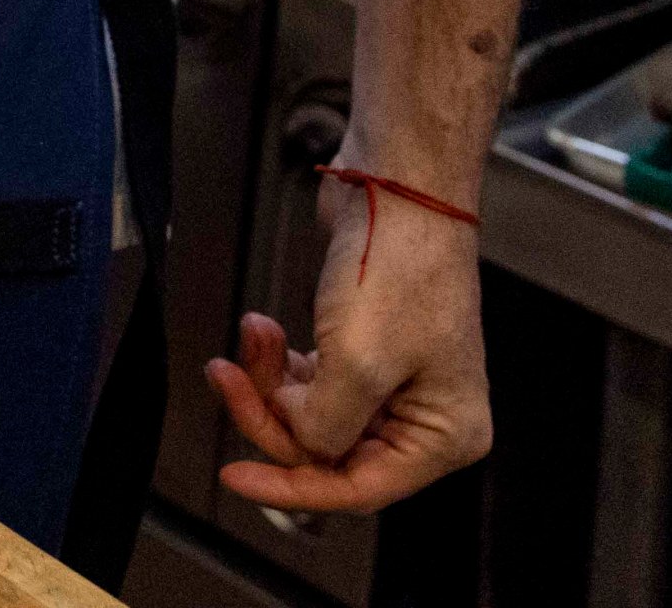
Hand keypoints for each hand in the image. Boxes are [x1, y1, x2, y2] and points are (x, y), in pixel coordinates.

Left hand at [210, 170, 490, 513]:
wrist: (396, 183)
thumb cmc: (397, 265)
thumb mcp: (360, 363)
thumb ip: (325, 425)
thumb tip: (303, 444)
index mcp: (444, 435)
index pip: (359, 487)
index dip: (291, 488)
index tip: (233, 476)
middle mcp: (425, 416)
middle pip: (328, 449)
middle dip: (271, 412)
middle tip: (227, 374)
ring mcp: (394, 380)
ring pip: (311, 412)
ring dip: (270, 379)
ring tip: (254, 332)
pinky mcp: (364, 346)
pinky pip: (310, 378)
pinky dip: (279, 358)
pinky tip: (263, 326)